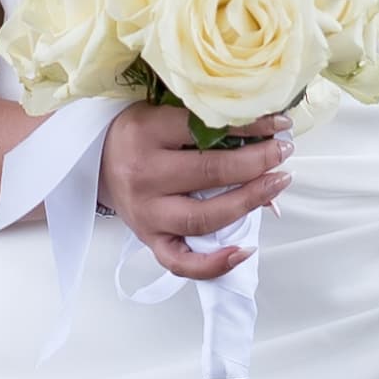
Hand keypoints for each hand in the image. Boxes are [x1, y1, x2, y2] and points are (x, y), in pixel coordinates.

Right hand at [101, 95, 289, 280]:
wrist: (96, 163)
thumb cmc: (136, 136)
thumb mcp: (162, 116)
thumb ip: (205, 128)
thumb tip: (261, 145)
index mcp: (145, 133)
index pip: (204, 128)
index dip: (249, 126)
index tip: (278, 123)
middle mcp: (143, 176)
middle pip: (210, 172)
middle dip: (256, 162)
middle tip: (281, 152)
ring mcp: (147, 213)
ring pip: (204, 216)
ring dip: (249, 202)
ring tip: (276, 184)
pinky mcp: (149, 240)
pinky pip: (182, 262)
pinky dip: (214, 263)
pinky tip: (244, 250)